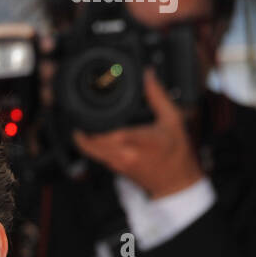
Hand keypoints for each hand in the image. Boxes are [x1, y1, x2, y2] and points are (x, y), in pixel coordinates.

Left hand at [73, 67, 203, 198]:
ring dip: (83, 137)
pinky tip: (91, 132)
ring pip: (90, 151)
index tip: (86, 108)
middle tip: (79, 111)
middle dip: (82, 127)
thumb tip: (148, 74)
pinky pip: (96, 156)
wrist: (175, 182)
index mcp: (141, 141)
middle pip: (91, 142)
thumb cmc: (176, 153)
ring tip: (81, 120)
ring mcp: (118, 163)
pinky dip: (90, 145)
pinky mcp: (115, 169)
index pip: (110, 133)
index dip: (93, 122)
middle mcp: (125, 154)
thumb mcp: (173, 119)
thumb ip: (158, 96)